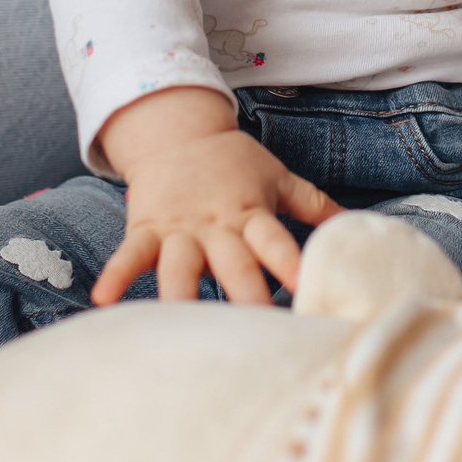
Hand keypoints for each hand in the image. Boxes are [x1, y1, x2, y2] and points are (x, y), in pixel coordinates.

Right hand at [92, 88, 339, 307]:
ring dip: (181, 294)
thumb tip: (357, 225)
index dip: (289, 261)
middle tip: (258, 329)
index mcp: (250, 213)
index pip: (274, 241)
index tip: (307, 284)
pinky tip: (103, 300)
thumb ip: (315, 204)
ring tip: (182, 323)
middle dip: (245, 295)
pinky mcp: (146, 229)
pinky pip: (131, 254)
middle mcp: (216, 226)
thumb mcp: (278, 177)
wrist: (177, 132)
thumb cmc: (234, 163)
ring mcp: (179, 229)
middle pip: (232, 264)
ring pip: (181, 266)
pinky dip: (117, 274)